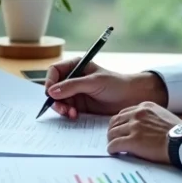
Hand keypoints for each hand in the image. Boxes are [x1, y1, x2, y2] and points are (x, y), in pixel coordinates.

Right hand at [44, 57, 168, 119]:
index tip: (50, 92)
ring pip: (58, 100)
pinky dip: (67, 114)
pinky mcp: (80, 106)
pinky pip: (67, 109)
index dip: (50, 81)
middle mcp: (73, 78)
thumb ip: (72, 86)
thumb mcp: (93, 82)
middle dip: (55, 99)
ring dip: (61, 108)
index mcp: (76, 66)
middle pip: (54, 88)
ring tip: (71, 114)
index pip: (54, 71)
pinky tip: (75, 116)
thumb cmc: (116, 84)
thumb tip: (51, 92)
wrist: (131, 98)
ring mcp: (75, 93)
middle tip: (62, 108)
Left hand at [106, 102, 181, 163]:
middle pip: (115, 121)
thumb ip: (150, 117)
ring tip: (113, 146)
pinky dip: (112, 149)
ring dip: (111, 140)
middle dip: (113, 130)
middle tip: (113, 138)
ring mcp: (134, 127)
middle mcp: (137, 114)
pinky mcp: (133, 141)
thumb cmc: (178, 132)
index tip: (119, 129)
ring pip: (113, 132)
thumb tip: (141, 126)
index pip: (124, 113)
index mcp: (145, 106)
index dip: (120, 122)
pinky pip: (115, 144)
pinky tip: (113, 152)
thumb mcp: (163, 116)